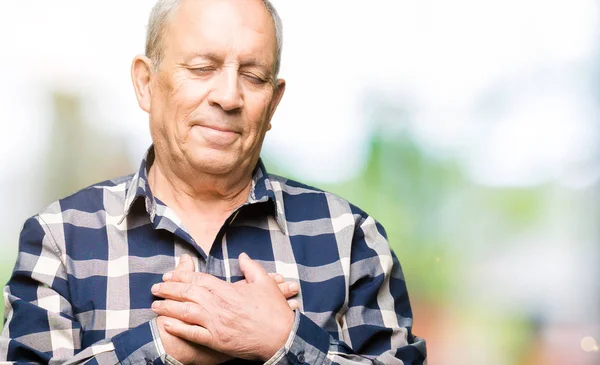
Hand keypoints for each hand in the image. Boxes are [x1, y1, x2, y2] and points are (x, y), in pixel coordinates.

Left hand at [151, 253, 295, 360]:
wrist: (281, 338)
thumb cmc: (275, 311)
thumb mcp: (265, 283)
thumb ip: (251, 267)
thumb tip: (242, 256)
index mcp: (229, 291)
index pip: (199, 280)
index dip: (182, 276)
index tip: (169, 275)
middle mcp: (219, 307)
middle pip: (188, 294)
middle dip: (169, 290)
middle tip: (155, 288)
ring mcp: (217, 325)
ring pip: (186, 313)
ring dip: (168, 307)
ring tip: (155, 305)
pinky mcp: (217, 341)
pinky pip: (193, 334)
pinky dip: (178, 329)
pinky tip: (166, 324)